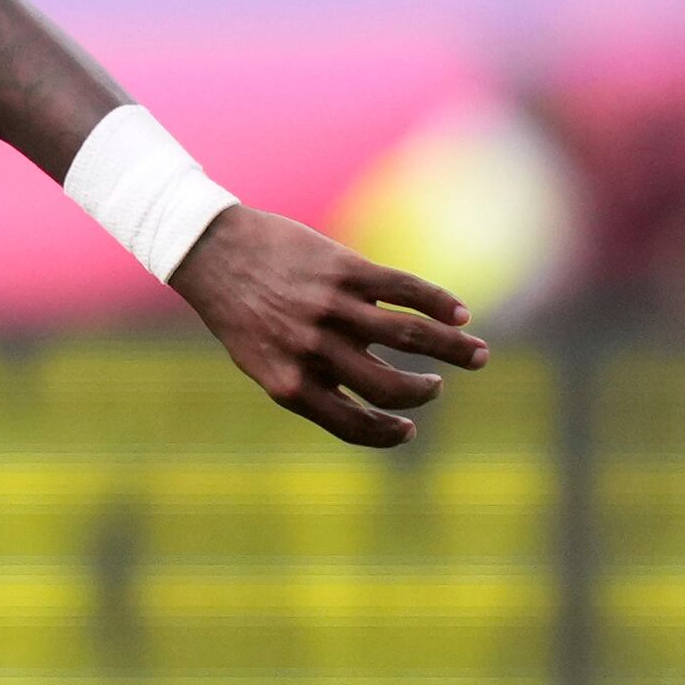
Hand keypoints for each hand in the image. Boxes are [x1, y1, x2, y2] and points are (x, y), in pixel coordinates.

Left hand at [168, 206, 488, 448]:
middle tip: (437, 388)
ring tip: (475, 354)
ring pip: (410, 335)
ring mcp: (330, 308)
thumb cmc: (238, 310)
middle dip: (422, 394)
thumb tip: (370, 395)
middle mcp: (311, 349)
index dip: (386, 434)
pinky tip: (460, 314)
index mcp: (287, 381)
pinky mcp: (343, 269)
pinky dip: (440, 303)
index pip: (351, 424)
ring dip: (452, 349)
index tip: (408, 430)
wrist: (209, 250)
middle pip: (389, 386)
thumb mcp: (261, 357)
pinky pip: (405, 289)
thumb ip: (308, 377)